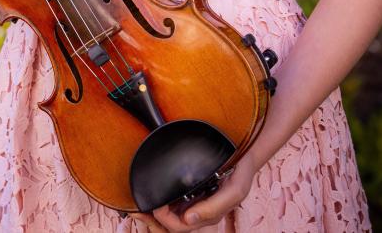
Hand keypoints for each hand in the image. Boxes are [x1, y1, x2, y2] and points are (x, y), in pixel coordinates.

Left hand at [129, 152, 256, 231]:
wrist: (244, 155)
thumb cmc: (240, 174)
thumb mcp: (235, 191)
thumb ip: (214, 207)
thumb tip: (188, 219)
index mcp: (207, 216)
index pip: (181, 227)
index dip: (166, 221)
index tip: (156, 207)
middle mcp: (198, 213)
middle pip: (172, 228)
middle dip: (153, 224)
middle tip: (137, 212)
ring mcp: (193, 204)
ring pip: (169, 221)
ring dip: (153, 219)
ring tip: (137, 211)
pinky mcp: (189, 194)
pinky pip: (172, 207)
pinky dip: (158, 208)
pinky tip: (148, 201)